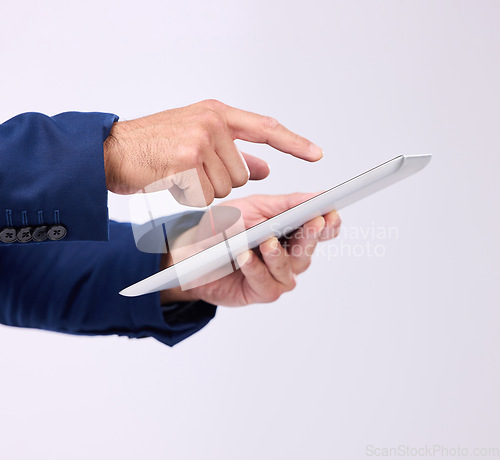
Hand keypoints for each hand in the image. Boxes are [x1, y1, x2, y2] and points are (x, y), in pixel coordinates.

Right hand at [103, 100, 322, 205]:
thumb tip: (266, 169)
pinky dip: (191, 197)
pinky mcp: (185, 162)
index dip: (293, 143)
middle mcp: (211, 123)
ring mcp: (198, 141)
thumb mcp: (198, 141)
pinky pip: (206, 196)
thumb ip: (235, 153)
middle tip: (191, 170)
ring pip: (225, 187)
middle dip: (221, 181)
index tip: (316, 154)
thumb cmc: (154, 146)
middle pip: (242, 174)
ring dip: (204, 189)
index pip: (265, 128)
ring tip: (179, 174)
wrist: (111, 151)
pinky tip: (172, 181)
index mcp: (217, 114)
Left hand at [160, 193, 340, 306]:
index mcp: (292, 230)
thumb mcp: (250, 207)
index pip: (320, 228)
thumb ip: (282, 204)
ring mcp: (278, 275)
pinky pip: (265, 282)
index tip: (331, 213)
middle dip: (310, 235)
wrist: (194, 254)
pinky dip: (254, 268)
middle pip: (308, 247)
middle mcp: (290, 254)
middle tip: (314, 222)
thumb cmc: (224, 227)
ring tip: (267, 242)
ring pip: (289, 267)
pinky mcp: (262, 291)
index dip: (329, 222)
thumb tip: (314, 197)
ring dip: (277, 254)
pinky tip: (245, 256)